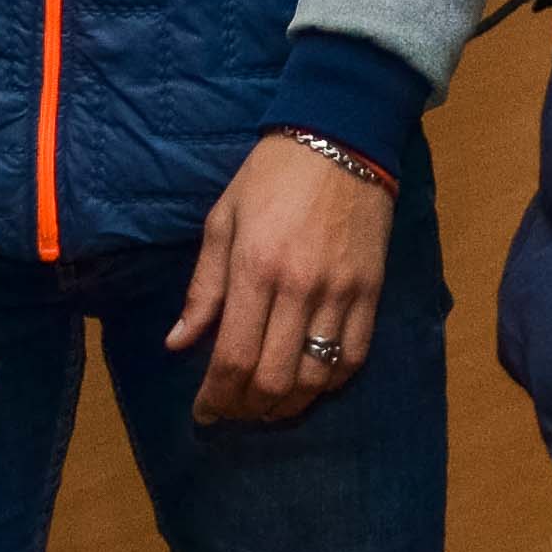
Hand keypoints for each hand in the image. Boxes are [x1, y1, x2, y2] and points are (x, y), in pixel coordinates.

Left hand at [169, 134, 396, 424]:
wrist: (343, 138)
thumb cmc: (270, 176)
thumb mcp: (222, 220)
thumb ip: (203, 287)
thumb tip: (178, 343)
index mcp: (255, 269)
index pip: (233, 358)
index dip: (216, 398)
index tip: (204, 413)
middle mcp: (300, 288)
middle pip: (274, 379)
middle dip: (248, 408)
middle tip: (234, 410)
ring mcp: (342, 291)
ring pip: (316, 377)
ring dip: (289, 405)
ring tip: (269, 406)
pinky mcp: (372, 289)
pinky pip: (355, 355)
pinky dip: (332, 382)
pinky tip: (312, 383)